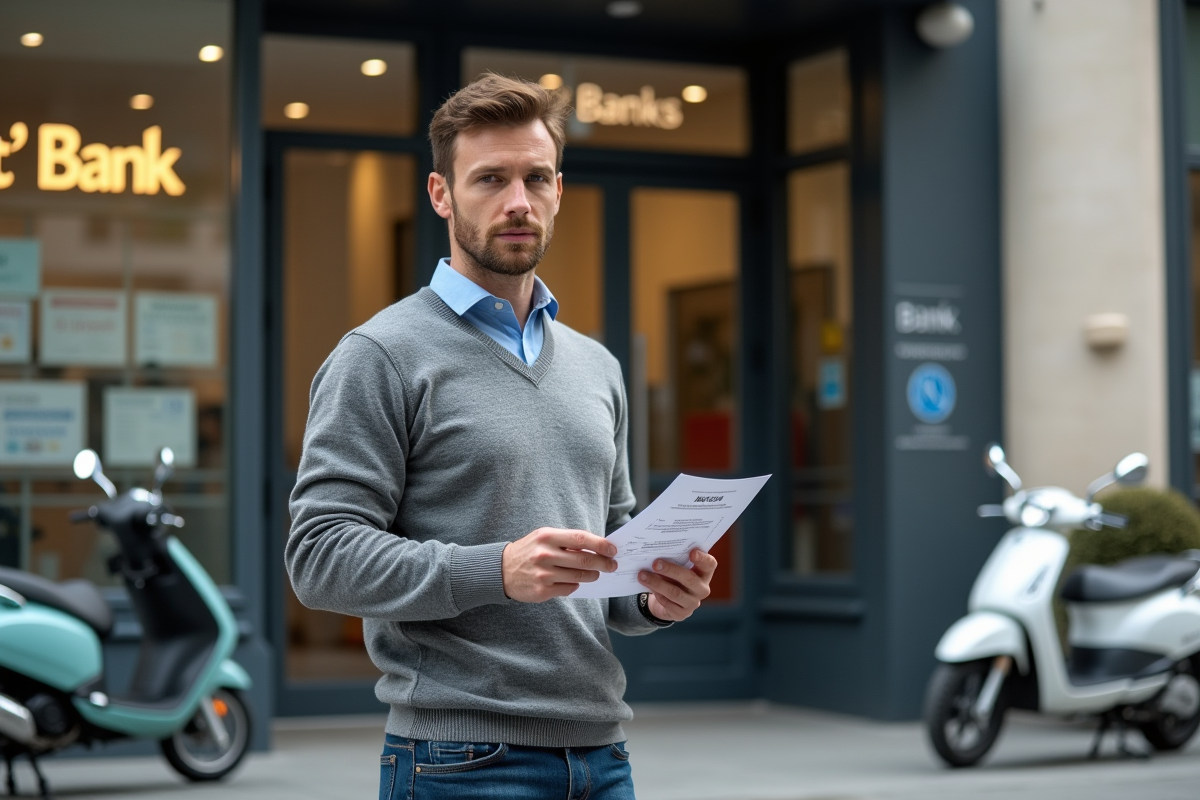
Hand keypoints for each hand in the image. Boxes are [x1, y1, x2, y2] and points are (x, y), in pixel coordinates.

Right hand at [502, 528, 617, 601]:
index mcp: (547, 537)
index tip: (612, 550)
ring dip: (592, 575)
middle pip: (584, 560)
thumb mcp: (544, 537)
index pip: (581, 538)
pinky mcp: (542, 591)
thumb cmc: (529, 551)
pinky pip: (569, 589)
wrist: (501, 570)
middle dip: (603, 563)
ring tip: (595, 573)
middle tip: (612, 565)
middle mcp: (545, 555)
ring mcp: (543, 574)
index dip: (600, 544)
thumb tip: (596, 547)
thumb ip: (567, 540)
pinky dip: (575, 585)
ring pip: (579, 577)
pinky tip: (573, 581)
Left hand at [638, 549, 716, 621]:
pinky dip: (657, 594)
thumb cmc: (674, 577)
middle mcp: (702, 589)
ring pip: (675, 592)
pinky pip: (668, 603)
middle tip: (655, 564)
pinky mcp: (682, 613)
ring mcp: (693, 603)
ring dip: (657, 583)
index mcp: (704, 573)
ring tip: (643, 575)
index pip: (709, 564)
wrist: (669, 600)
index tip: (692, 552)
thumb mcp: (677, 568)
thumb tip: (656, 555)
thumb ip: (674, 561)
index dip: (702, 558)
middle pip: (689, 578)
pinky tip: (647, 587)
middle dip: (671, 570)